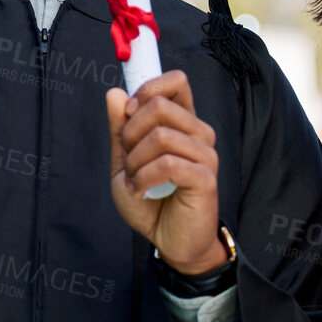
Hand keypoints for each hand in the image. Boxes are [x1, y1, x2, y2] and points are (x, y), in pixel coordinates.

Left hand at [106, 71, 225, 273]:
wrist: (168, 240)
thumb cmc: (150, 199)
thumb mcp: (124, 160)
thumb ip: (120, 128)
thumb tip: (115, 93)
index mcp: (183, 122)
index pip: (176, 81)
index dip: (148, 89)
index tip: (129, 113)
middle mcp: (199, 133)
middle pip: (160, 105)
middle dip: (130, 132)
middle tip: (127, 157)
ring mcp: (206, 155)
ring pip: (161, 136)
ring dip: (136, 161)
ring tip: (135, 179)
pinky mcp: (206, 178)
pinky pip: (168, 164)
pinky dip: (144, 178)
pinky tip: (141, 190)